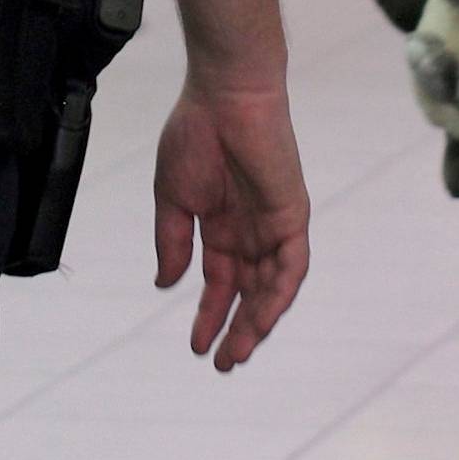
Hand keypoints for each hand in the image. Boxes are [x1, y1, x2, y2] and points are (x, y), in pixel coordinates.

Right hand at [154, 80, 309, 370]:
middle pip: (248, 293)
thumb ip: (172, 240)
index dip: (209, 315)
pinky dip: (279, 294)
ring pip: (271, 287)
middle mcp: (250, 231)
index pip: (220, 282)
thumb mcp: (172, 195)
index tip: (195, 346)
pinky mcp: (292, 216)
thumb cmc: (195, 134)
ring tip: (238, 352)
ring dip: (257, 322)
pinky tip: (263, 318)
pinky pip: (291, 265)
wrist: (225, 94)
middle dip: (236, 330)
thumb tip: (166, 284)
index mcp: (220, 225)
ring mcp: (273, 225)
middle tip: (221, 364)